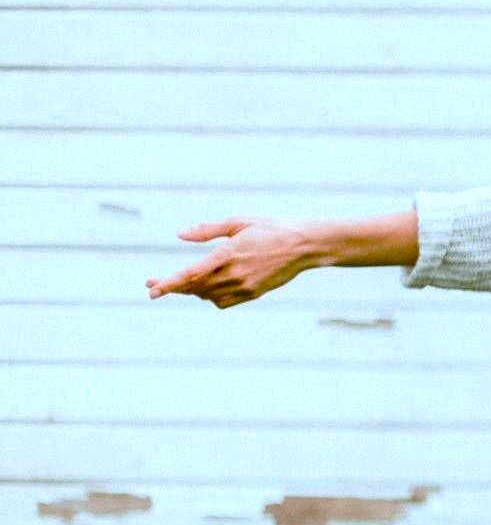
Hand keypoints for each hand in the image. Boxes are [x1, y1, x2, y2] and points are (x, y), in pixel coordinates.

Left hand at [146, 215, 312, 308]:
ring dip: (191, 291)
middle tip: (153, 284)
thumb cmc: (271, 229)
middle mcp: (235, 274)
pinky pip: (223, 302)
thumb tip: (179, 235)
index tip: (151, 290)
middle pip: (194, 287)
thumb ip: (207, 230)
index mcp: (229, 254)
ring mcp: (245, 286)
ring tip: (182, 283)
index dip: (168, 284)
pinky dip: (210, 297)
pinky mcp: (253, 294)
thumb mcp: (238, 222)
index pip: (191, 274)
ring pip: (207, 296)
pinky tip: (207, 288)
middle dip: (172, 287)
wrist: (304, 246)